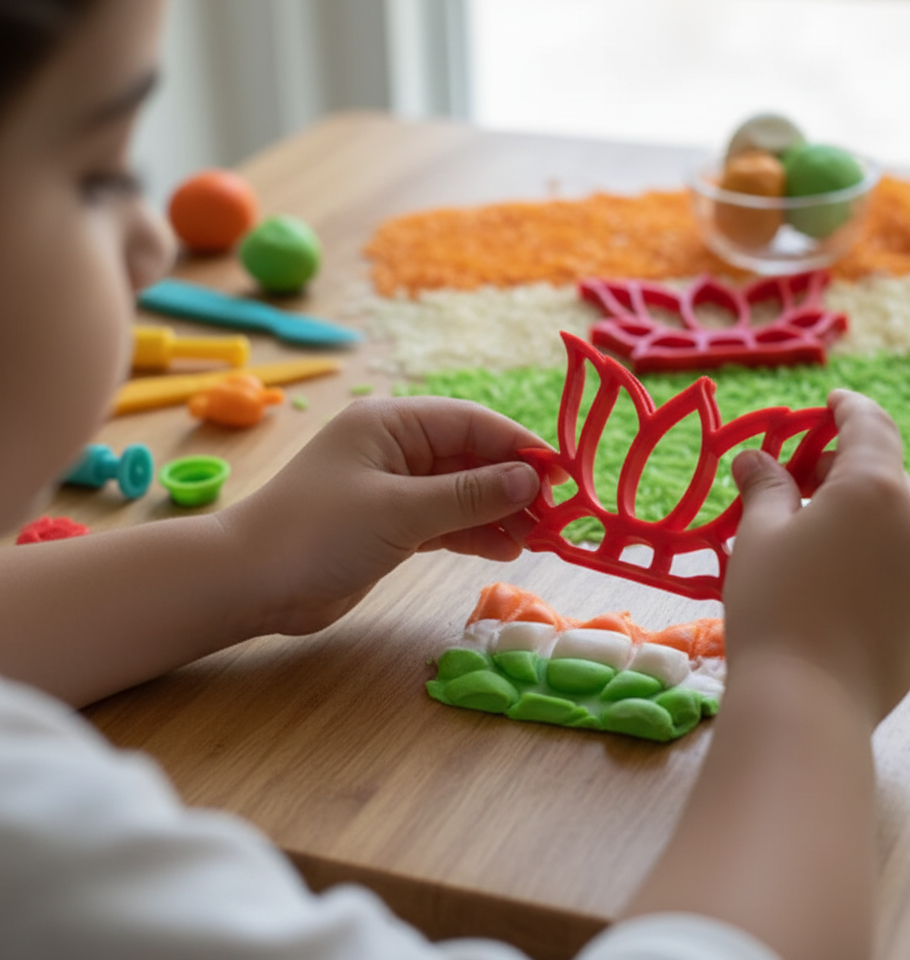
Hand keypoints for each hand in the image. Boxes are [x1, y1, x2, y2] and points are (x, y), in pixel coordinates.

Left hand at [220, 397, 544, 636]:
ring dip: (498, 513)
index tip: (561, 475)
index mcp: (391, 423)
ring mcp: (393, 488)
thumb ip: (469, 495)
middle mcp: (395, 448)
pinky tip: (506, 549)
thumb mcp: (400, 510)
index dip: (519, 445)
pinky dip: (474, 533)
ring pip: (461, 492)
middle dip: (512, 485)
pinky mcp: (391, 525)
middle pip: (470, 457)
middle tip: (554, 517)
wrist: (251, 584)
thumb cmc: (319, 533)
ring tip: (538, 539)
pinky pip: (445, 521)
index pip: (471, 422)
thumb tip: (531, 479)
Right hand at [723, 388, 909, 723]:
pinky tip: (836, 588)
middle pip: (884, 477)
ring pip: (897, 525)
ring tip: (813, 542)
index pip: (870, 426)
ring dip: (861, 518)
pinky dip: (875, 560)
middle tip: (799, 484)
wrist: (808, 700)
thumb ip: (766, 487)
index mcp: (876, 490)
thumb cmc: (774, 603)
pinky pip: (904, 568)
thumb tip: (755, 459)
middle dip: (844, 471)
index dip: (848, 408)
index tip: (832, 403)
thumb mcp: (759, 535)